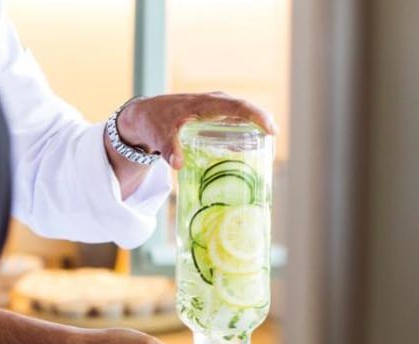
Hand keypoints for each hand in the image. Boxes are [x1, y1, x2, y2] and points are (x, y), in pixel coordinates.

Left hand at [116, 92, 277, 168]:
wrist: (145, 115)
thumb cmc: (153, 122)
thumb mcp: (159, 136)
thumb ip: (169, 149)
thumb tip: (178, 165)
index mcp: (205, 104)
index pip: (238, 107)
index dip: (257, 116)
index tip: (271, 130)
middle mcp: (215, 103)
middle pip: (246, 109)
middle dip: (263, 122)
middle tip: (273, 142)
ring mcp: (216, 109)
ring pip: (243, 114)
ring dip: (257, 127)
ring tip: (268, 149)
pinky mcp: (214, 117)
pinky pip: (236, 120)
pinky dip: (247, 131)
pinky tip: (251, 149)